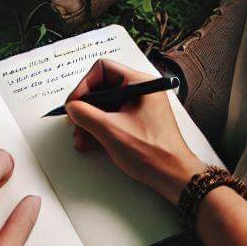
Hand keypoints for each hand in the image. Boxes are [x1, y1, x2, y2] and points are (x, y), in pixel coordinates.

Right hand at [64, 59, 206, 203]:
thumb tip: (72, 107)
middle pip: (103, 87)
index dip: (84, 85)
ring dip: (90, 120)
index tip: (74, 104)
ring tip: (81, 139)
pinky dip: (101, 127)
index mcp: (139, 83)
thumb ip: (86, 114)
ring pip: (106, 104)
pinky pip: (114, 116)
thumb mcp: (110, 130)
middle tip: (75, 124)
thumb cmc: (152, 152)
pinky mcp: (139, 120)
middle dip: (85, 107)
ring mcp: (141, 105)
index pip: (103, 69)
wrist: (174, 176)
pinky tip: (91, 142)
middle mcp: (141, 90)